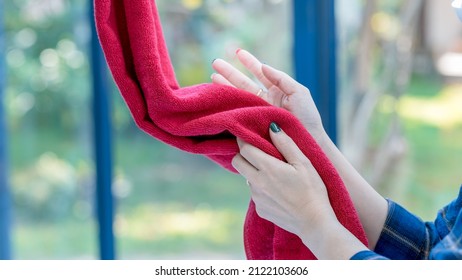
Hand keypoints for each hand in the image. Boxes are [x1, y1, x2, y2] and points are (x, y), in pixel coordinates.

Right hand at [212, 49, 325, 141]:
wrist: (307, 143)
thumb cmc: (307, 118)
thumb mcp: (298, 92)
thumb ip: (281, 78)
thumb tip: (263, 65)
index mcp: (277, 91)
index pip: (260, 73)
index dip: (249, 62)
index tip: (238, 52)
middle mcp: (265, 101)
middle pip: (244, 83)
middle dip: (230, 73)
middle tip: (215, 63)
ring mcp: (257, 112)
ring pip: (238, 96)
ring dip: (225, 86)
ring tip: (212, 77)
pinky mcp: (252, 124)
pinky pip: (238, 112)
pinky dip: (227, 105)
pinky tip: (218, 98)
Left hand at [231, 122, 336, 241]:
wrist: (315, 223)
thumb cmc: (313, 190)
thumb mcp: (304, 163)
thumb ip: (286, 144)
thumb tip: (272, 127)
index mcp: (267, 168)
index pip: (244, 148)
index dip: (245, 139)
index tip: (250, 135)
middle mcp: (257, 183)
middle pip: (237, 162)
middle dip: (244, 154)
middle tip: (258, 152)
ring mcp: (256, 198)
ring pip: (246, 178)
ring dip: (254, 172)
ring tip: (274, 174)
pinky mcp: (260, 209)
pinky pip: (255, 193)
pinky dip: (262, 188)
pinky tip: (278, 191)